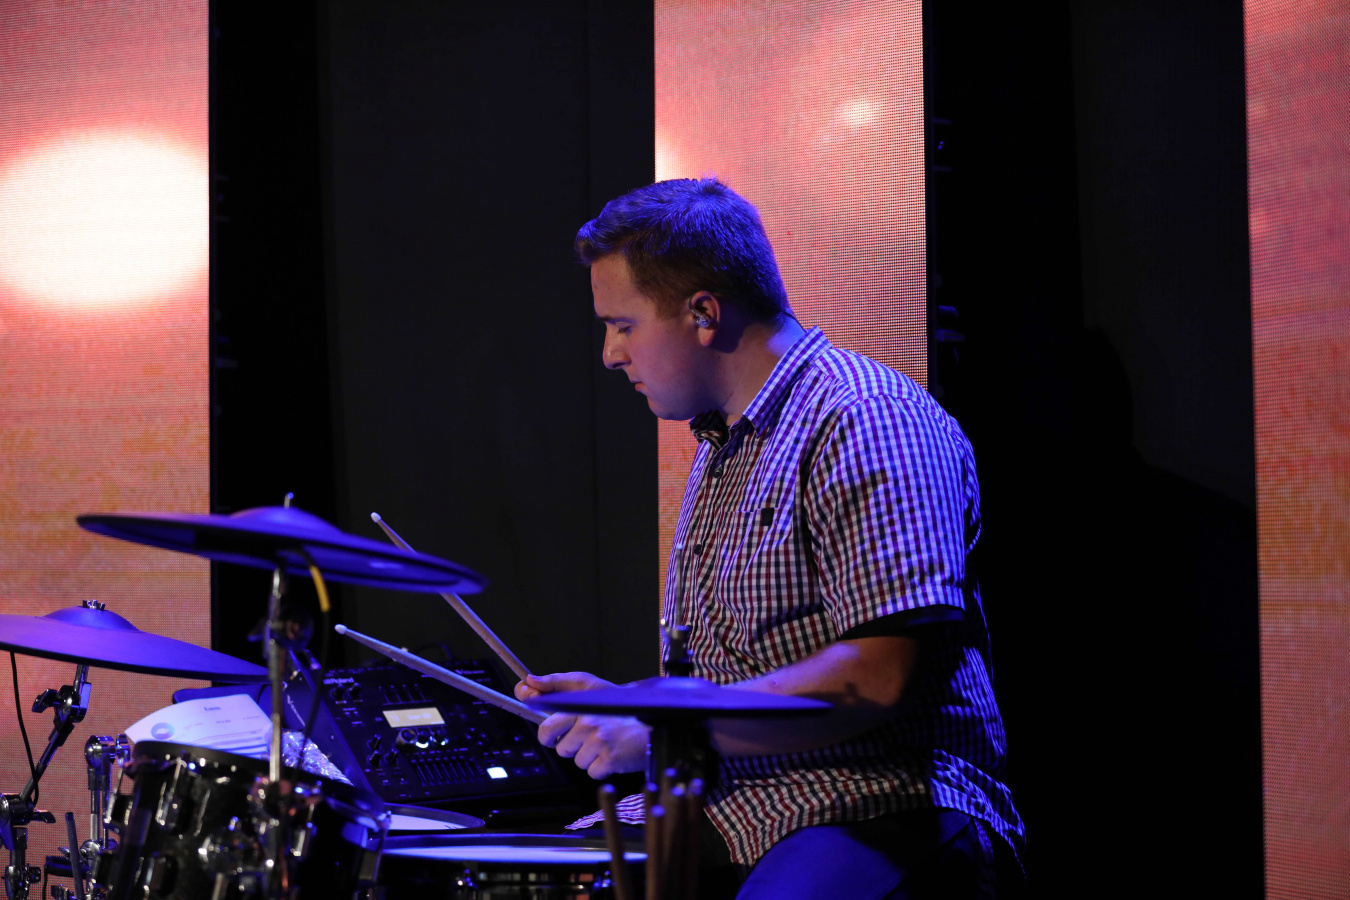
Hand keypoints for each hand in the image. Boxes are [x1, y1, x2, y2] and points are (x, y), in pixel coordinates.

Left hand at [513, 672, 648, 778]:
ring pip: (571, 757)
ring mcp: (599, 739)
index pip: (545, 712)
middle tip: (577, 738)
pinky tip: (611, 753)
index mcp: (581, 702)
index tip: (544, 726)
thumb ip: (555, 684)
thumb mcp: (588, 687)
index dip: (541, 721)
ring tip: (602, 743)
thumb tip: (527, 682)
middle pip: (549, 737)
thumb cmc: (617, 708)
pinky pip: (590, 771)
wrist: (652, 726)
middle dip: (559, 742)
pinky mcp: (610, 758)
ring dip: (585, 755)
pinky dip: (600, 767)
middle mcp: (588, 719)